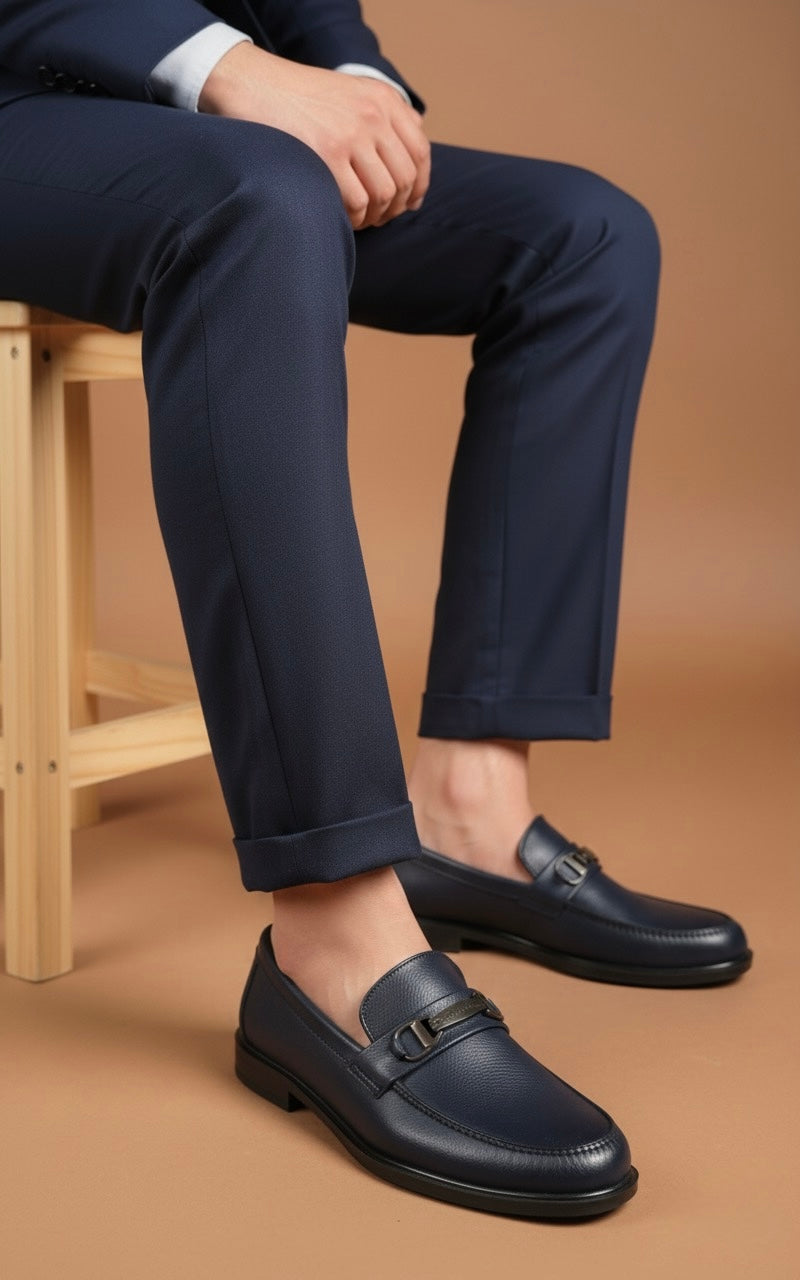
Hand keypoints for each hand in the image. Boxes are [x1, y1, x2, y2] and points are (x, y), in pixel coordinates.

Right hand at [198, 42, 429, 229]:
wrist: (252, 83)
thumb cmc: (298, 97)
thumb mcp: (350, 92)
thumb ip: (385, 117)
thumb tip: (416, 162)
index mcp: (383, 98)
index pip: (420, 152)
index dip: (419, 185)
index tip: (409, 203)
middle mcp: (373, 114)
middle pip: (405, 178)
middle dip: (396, 206)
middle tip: (379, 216)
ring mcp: (351, 134)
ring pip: (385, 194)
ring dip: (375, 215)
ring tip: (360, 218)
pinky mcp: (327, 155)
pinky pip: (358, 203)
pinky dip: (355, 219)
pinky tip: (344, 218)